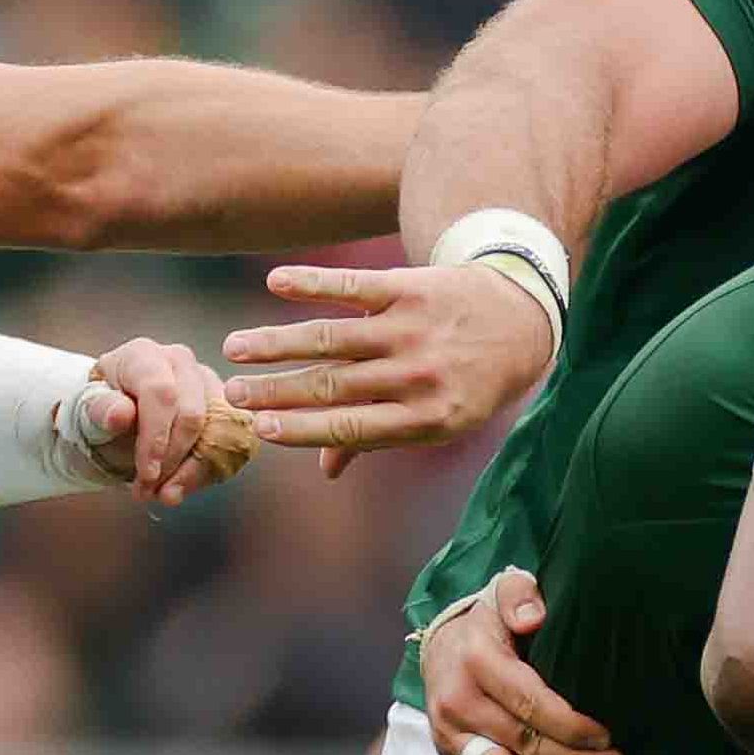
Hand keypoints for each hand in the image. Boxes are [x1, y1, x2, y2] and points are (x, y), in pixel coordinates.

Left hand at [69, 337, 248, 503]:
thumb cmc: (105, 409)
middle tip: (148, 492)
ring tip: (165, 494)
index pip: (160, 393)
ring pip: (220, 432)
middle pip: (193, 415)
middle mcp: (181, 362)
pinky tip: (184, 483)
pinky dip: (210, 472)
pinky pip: (235, 444)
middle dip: (172, 462)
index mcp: (145, 355)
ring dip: (194, 473)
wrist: (121, 411)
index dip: (156, 439)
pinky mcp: (227, 406)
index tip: (147, 474)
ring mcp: (209, 382)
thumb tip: (120, 414)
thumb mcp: (89, 410)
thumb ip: (101, 410)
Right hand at [222, 253, 560, 474]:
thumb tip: (325, 471)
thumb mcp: (441, 418)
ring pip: (333, 339)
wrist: (522, 315)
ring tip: (235, 348)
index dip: (304, 429)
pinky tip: (275, 283)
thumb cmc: (470, 377)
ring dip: (278, 342)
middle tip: (230, 393)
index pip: (352, 427)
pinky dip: (313, 284)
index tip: (259, 427)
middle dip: (277, 391)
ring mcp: (414, 331)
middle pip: (333, 386)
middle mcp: (420, 376)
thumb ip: (379, 436)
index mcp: (427, 419)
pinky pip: (354, 288)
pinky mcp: (411, 288)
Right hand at [418, 567, 616, 754]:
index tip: (607, 737)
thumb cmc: (487, 622)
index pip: (530, 703)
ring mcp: (448, 734)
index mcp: (475, 661)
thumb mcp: (502, 592)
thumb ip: (520, 596)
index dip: (571, 726)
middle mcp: (456, 702)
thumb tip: (535, 618)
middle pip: (522, 742)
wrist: (439, 646)